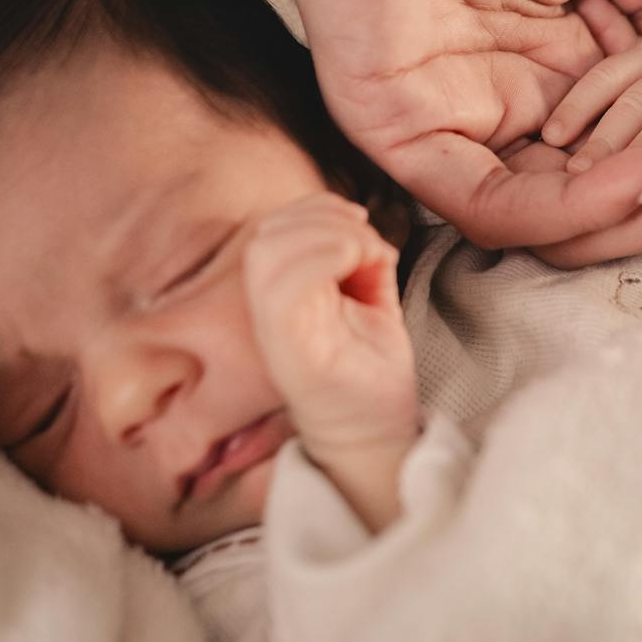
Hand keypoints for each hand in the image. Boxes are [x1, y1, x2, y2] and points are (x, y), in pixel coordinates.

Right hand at [242, 193, 416, 464]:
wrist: (375, 433)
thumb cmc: (368, 367)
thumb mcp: (367, 297)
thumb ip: (358, 258)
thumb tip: (363, 228)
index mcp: (281, 296)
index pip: (272, 229)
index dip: (315, 207)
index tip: (360, 221)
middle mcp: (268, 313)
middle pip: (266, 235)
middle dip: (325, 217)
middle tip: (366, 241)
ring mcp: (276, 335)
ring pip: (267, 253)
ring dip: (330, 235)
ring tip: (367, 256)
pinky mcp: (292, 356)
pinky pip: (283, 292)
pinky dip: (326, 259)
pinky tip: (362, 268)